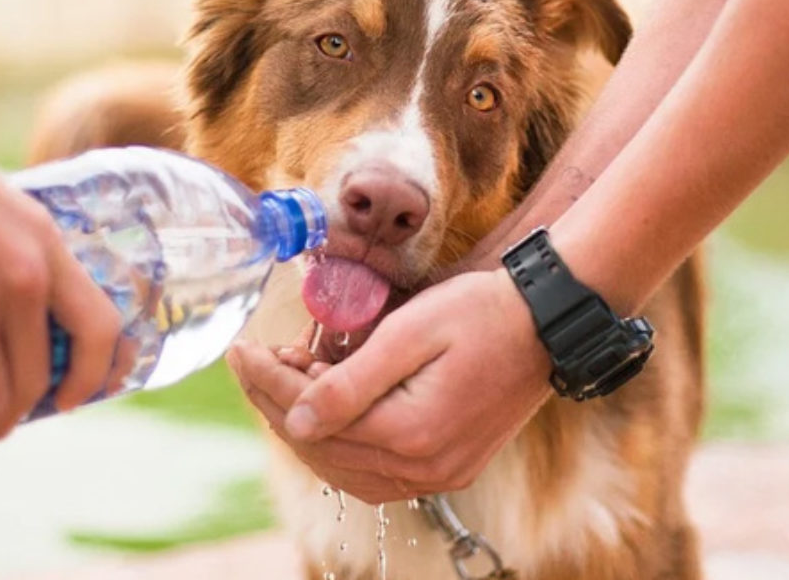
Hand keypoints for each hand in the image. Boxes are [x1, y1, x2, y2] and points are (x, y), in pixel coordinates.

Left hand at [228, 269, 550, 502]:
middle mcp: (425, 468)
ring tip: (287, 379)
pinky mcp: (449, 467)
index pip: (313, 418)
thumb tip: (295, 420)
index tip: (240, 350)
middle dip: (278, 403)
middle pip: (324, 449)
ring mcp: (440, 474)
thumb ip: (350, 383)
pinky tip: (326, 412)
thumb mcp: (411, 332)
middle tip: (256, 360)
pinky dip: (342, 446)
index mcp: (411, 433)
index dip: (268, 383)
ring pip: (345, 469)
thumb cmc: (482, 312)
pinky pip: (376, 473)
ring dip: (307, 428)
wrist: (548, 322)